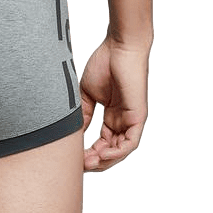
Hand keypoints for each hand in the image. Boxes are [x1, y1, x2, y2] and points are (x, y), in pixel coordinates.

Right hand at [79, 32, 149, 172]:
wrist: (119, 48)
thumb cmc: (104, 64)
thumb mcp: (88, 93)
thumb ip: (85, 114)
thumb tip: (76, 133)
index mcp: (112, 117)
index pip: (101, 143)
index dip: (88, 153)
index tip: (74, 157)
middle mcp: (123, 122)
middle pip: (111, 152)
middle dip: (95, 161)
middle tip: (80, 165)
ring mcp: (131, 120)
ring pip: (121, 151)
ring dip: (105, 161)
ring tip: (89, 162)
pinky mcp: (138, 117)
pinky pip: (130, 143)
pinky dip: (117, 152)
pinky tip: (103, 154)